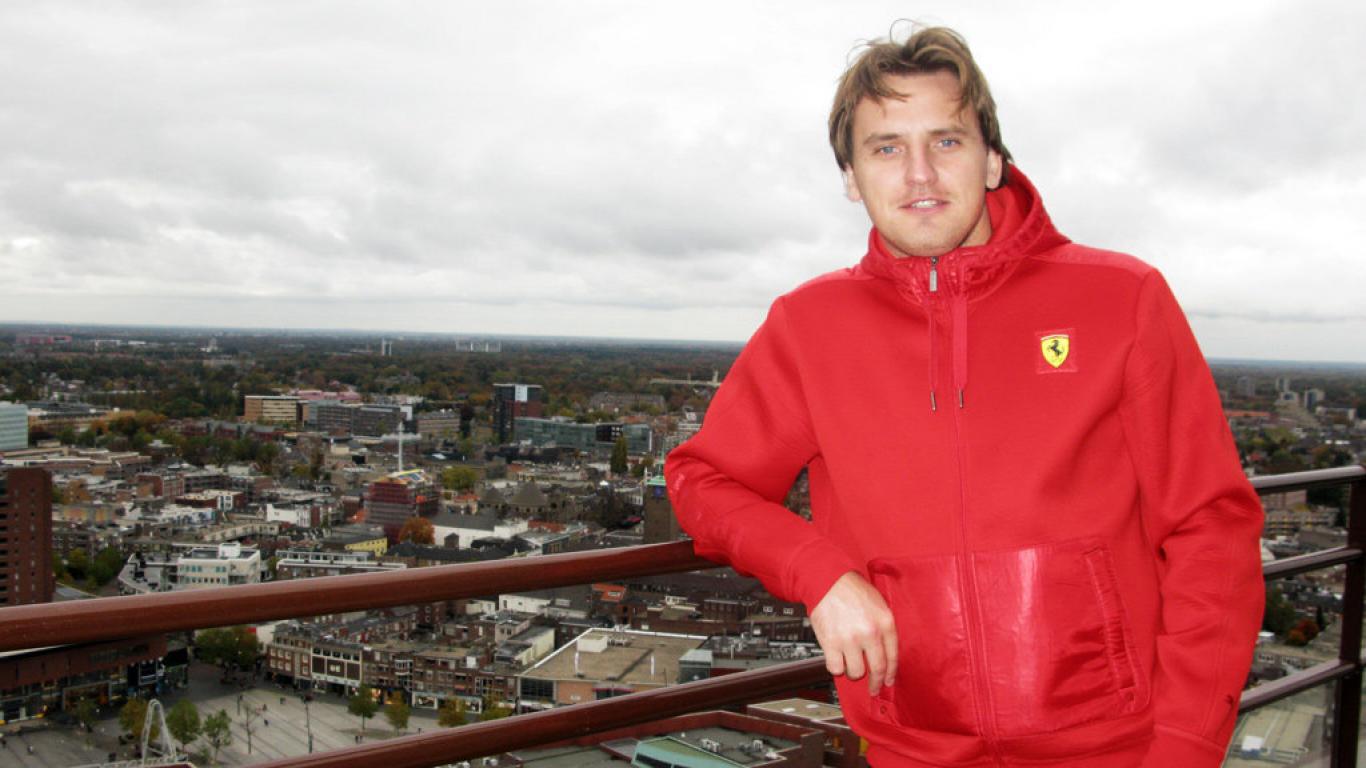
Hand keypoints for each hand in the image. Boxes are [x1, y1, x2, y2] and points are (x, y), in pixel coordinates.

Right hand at [809, 571, 897, 695]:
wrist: (828, 580)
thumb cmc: (852, 589)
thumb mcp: (878, 604)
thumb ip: (883, 628)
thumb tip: (885, 653)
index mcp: (885, 622)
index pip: (893, 657)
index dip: (891, 673)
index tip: (887, 681)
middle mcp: (869, 633)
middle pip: (877, 669)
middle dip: (876, 683)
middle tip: (873, 688)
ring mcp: (850, 639)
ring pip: (855, 672)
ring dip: (853, 671)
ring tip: (850, 663)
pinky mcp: (831, 643)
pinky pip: (835, 668)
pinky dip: (836, 667)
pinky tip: (836, 659)